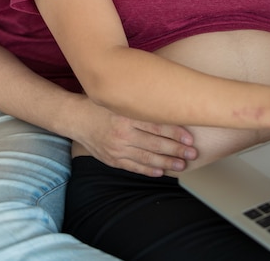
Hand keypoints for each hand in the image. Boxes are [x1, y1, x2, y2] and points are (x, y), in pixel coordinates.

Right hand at [73, 99, 196, 176]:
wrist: (76, 118)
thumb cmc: (102, 104)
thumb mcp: (119, 98)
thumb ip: (139, 102)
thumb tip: (166, 103)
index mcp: (126, 115)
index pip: (156, 125)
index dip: (175, 132)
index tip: (190, 137)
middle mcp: (122, 133)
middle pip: (155, 143)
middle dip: (176, 149)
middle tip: (193, 153)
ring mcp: (116, 148)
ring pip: (146, 158)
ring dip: (167, 162)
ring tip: (182, 164)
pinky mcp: (111, 159)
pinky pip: (133, 167)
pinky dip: (148, 170)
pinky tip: (161, 171)